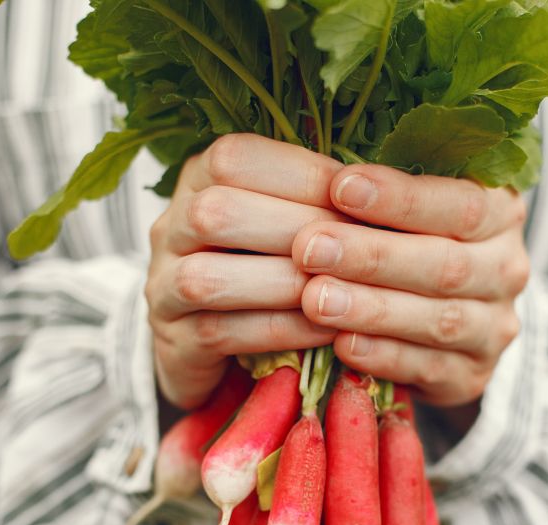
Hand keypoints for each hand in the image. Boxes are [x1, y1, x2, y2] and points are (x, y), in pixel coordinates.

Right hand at [145, 135, 345, 408]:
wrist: (214, 344)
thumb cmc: (265, 268)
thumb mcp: (284, 220)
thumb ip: (313, 198)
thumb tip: (385, 184)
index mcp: (199, 179)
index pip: (235, 157)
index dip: (301, 173)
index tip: (358, 196)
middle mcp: (171, 227)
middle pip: (215, 213)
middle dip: (295, 229)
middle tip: (356, 248)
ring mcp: (162, 286)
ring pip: (207, 278)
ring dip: (282, 284)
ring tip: (339, 290)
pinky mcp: (173, 342)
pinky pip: (221, 333)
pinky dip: (280, 330)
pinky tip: (326, 329)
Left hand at [293, 164, 528, 406]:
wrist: (449, 326)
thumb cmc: (412, 242)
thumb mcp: (413, 208)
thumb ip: (386, 191)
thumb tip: (321, 168)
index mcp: (500, 212)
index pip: (460, 202)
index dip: (401, 198)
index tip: (339, 187)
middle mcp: (507, 269)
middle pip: (446, 264)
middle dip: (372, 256)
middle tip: (309, 248)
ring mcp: (495, 327)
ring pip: (439, 320)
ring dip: (372, 309)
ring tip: (315, 299)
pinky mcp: (473, 376)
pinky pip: (429, 368)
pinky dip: (384, 357)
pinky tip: (341, 344)